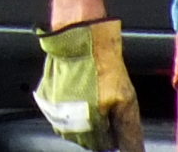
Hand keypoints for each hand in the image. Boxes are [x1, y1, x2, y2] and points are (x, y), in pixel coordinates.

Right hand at [34, 18, 143, 148]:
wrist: (78, 37)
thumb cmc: (102, 64)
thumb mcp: (126, 100)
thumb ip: (129, 132)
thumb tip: (134, 150)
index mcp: (87, 125)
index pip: (104, 146)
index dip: (114, 134)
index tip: (116, 121)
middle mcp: (66, 121)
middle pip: (86, 139)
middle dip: (98, 127)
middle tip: (106, 105)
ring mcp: (52, 109)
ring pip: (71, 127)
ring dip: (82, 119)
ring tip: (91, 96)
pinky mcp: (43, 96)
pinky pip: (58, 112)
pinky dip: (68, 107)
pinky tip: (77, 91)